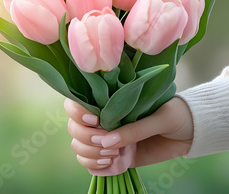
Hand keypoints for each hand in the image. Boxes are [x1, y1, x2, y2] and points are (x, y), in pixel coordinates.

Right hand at [64, 97, 193, 169]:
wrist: (192, 133)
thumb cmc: (176, 115)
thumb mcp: (159, 118)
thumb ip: (134, 129)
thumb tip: (106, 141)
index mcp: (108, 101)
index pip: (75, 103)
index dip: (77, 112)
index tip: (96, 120)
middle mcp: (102, 119)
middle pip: (73, 127)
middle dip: (86, 137)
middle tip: (110, 143)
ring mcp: (106, 138)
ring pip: (78, 145)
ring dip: (90, 152)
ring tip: (114, 154)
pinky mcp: (112, 155)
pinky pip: (88, 162)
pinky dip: (93, 165)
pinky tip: (110, 163)